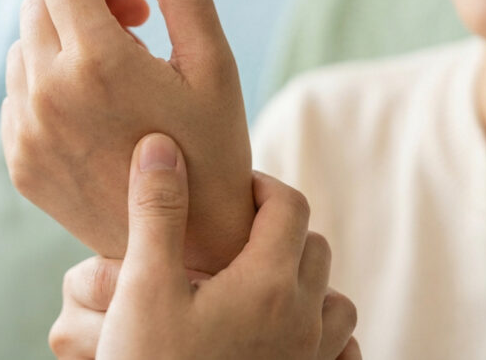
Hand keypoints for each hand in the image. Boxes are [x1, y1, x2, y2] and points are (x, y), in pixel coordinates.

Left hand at [2, 0, 254, 273]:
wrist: (189, 245)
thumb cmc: (213, 149)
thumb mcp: (214, 65)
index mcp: (97, 60)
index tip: (136, 16)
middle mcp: (48, 93)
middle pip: (37, 4)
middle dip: (81, 11)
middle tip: (131, 51)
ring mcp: (26, 132)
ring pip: (22, 49)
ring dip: (62, 51)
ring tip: (111, 91)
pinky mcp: (18, 163)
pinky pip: (15, 97)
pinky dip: (46, 93)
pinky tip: (92, 124)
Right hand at [49, 133, 361, 359]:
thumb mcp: (142, 288)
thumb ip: (157, 213)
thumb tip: (161, 146)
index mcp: (268, 284)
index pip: (289, 205)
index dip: (260, 187)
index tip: (228, 193)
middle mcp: (304, 321)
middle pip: (315, 247)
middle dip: (280, 231)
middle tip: (233, 238)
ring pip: (335, 302)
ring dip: (307, 283)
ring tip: (259, 286)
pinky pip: (342, 354)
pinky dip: (324, 336)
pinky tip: (286, 339)